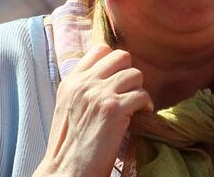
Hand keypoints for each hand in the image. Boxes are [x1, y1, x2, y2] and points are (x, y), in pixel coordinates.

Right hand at [34, 44, 152, 176]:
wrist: (67, 173)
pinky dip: (146, 104)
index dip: (114, 62)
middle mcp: (85, 83)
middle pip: (121, 56)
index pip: (100, 49)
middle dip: (129, 73)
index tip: (118, 78)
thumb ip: (84, 86)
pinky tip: (141, 114)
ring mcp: (99, 94)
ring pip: (135, 74)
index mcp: (72, 80)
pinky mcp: (114, 110)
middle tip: (128, 91)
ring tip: (135, 105)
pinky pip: (142, 94)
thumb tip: (109, 74)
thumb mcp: (68, 105)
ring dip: (139, 89)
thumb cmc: (70, 145)